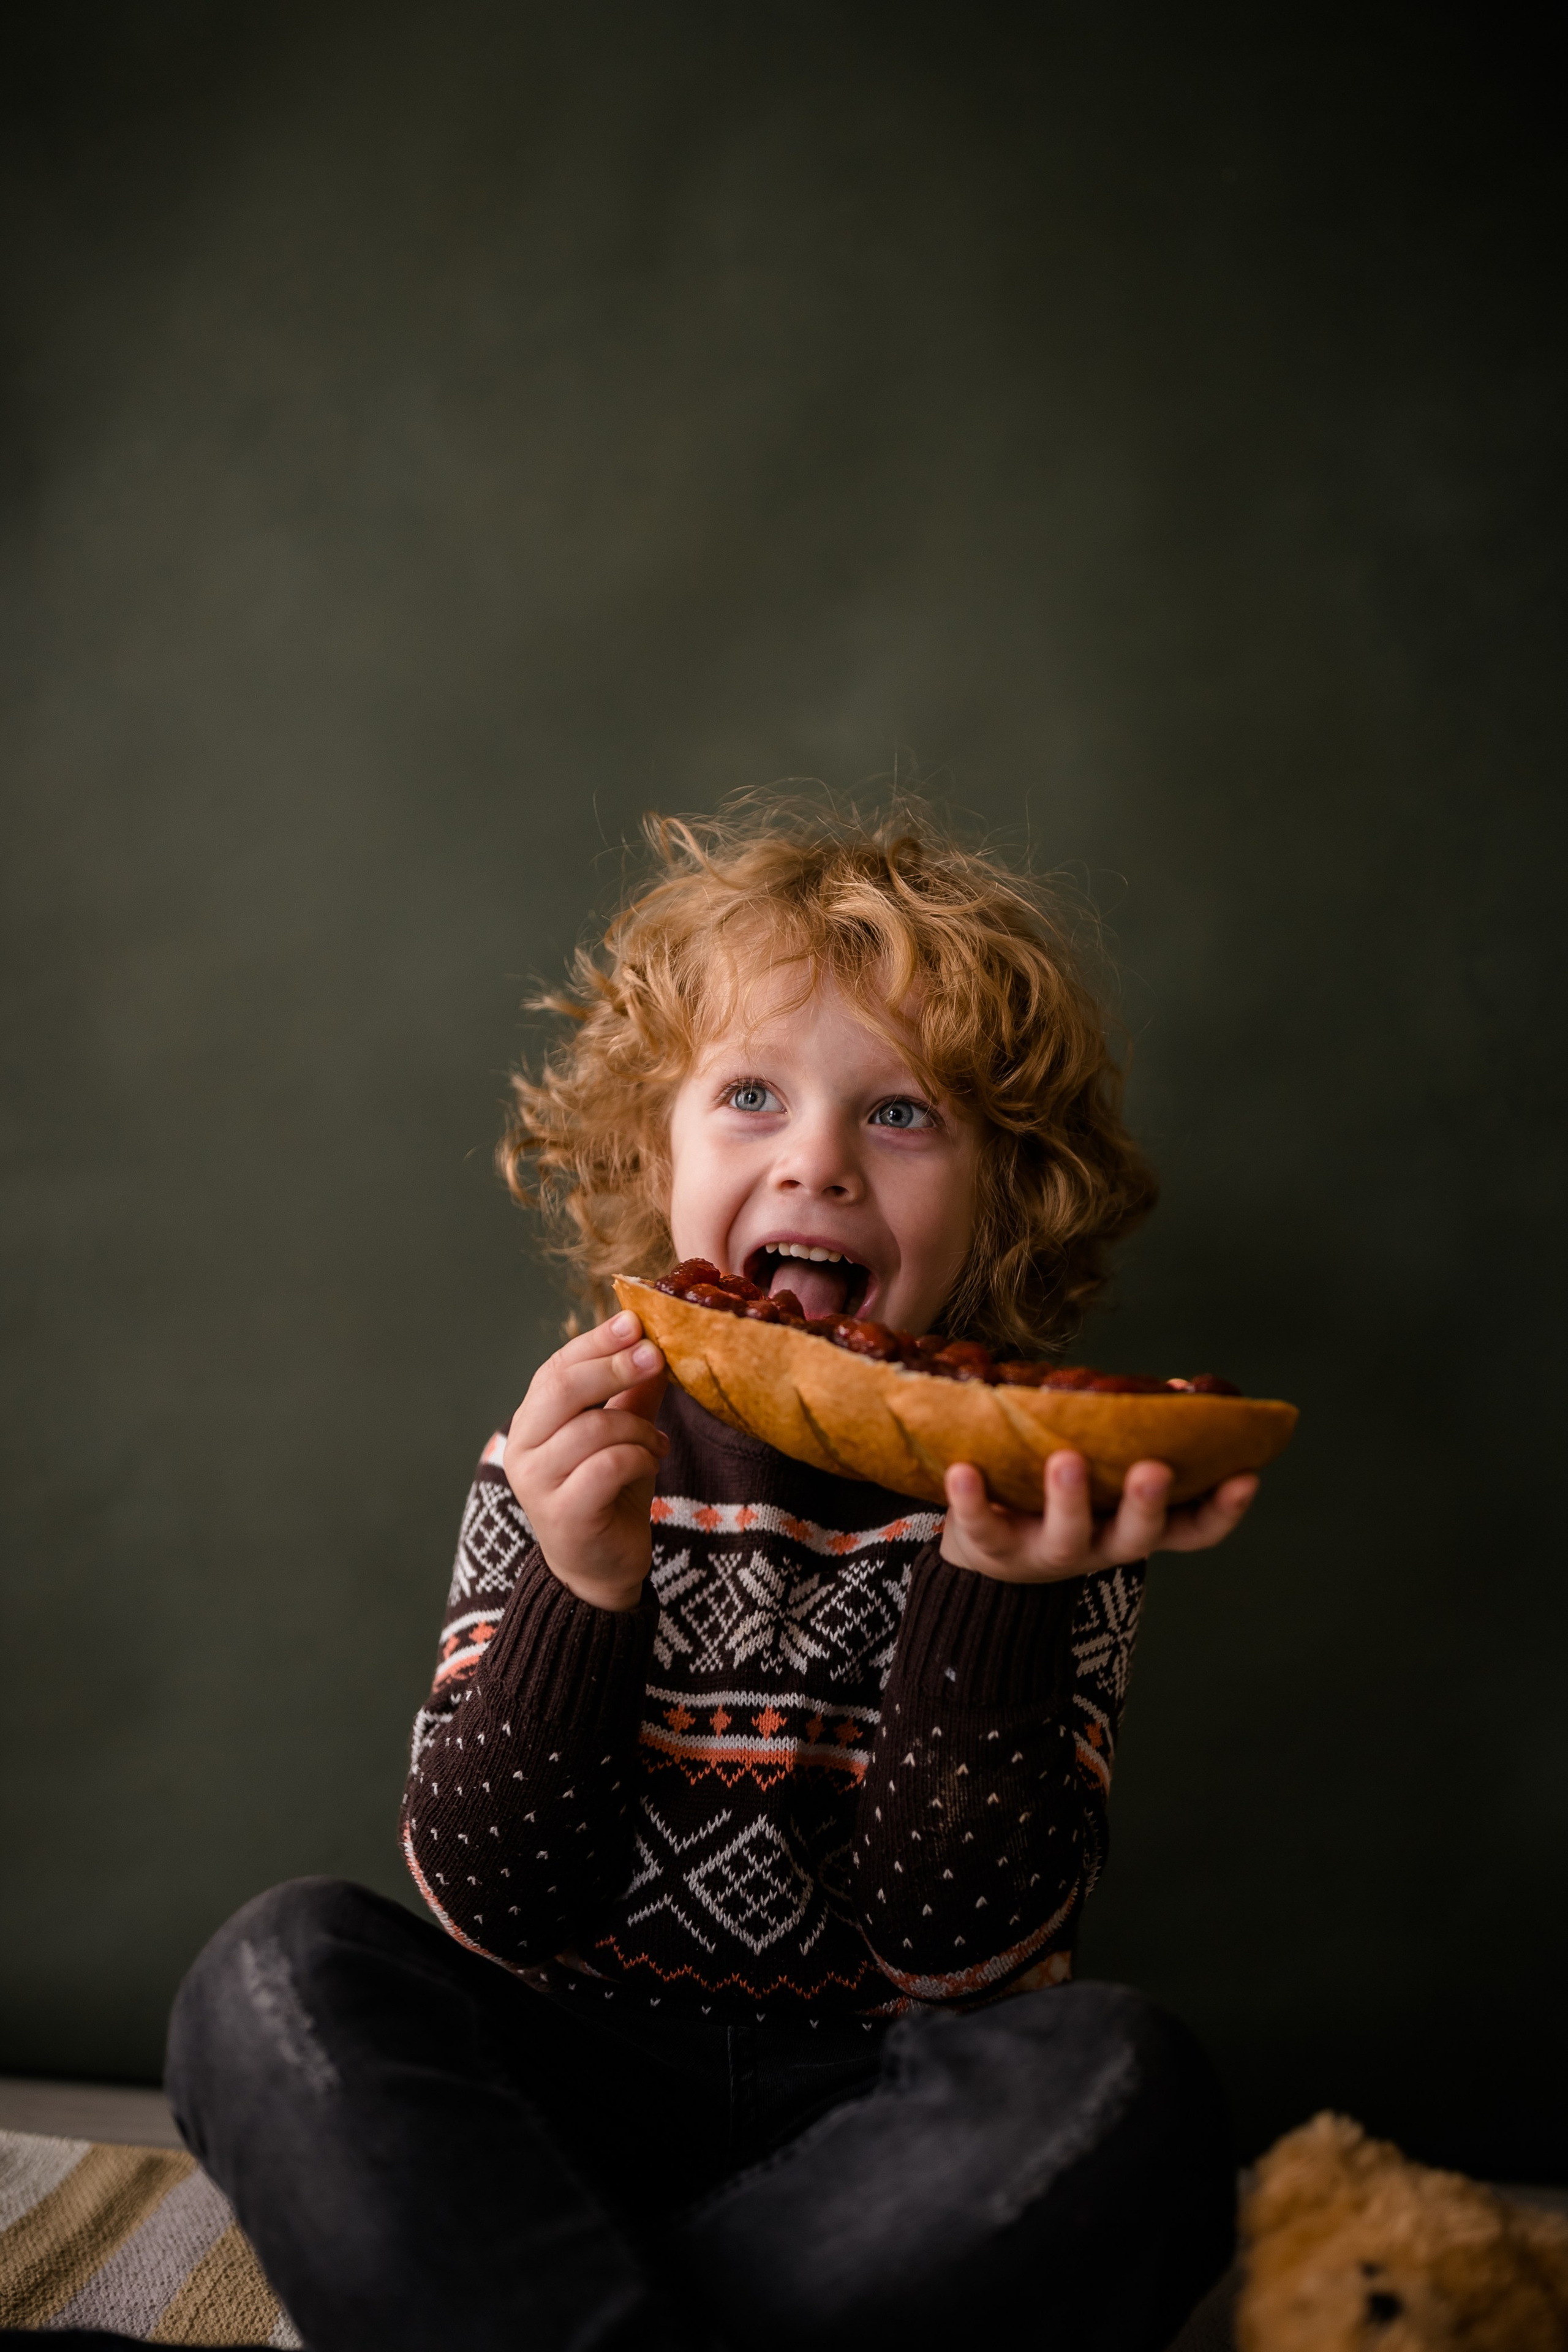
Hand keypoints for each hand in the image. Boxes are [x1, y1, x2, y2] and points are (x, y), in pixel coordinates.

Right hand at [504, 1311, 669, 1610]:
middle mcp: (523, 1449)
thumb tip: (655, 1342)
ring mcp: (537, 1484)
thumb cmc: (609, 1495)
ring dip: (637, 1427)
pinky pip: (606, 1467)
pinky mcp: (564, 1515)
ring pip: (591, 1429)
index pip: (555, 1368)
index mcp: (531, 1422)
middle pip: (562, 1389)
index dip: (595, 1342)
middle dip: (613, 1366)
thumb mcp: (624, 1435)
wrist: (600, 1569)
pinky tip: (652, 1461)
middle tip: (655, 1356)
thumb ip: (633, 1393)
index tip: (635, 1321)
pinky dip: (637, 1457)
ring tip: (658, 1441)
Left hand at [939, 1450, 1258, 1582]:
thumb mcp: (1106, 1478)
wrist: (991, 1561)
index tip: (1245, 1475)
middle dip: (1146, 1504)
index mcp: (1134, 1526)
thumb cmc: (1063, 1497)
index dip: (1223, 1510)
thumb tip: (1182, 1388)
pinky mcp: (993, 1548)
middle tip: (1152, 1470)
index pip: (1193, 1530)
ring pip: (1066, 1535)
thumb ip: (1136, 1439)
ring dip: (1068, 1499)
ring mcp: (1047, 1552)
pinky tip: (963, 1468)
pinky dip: (972, 1501)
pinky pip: (982, 1527)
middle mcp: (1100, 1546)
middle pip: (1134, 1536)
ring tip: (1065, 1459)